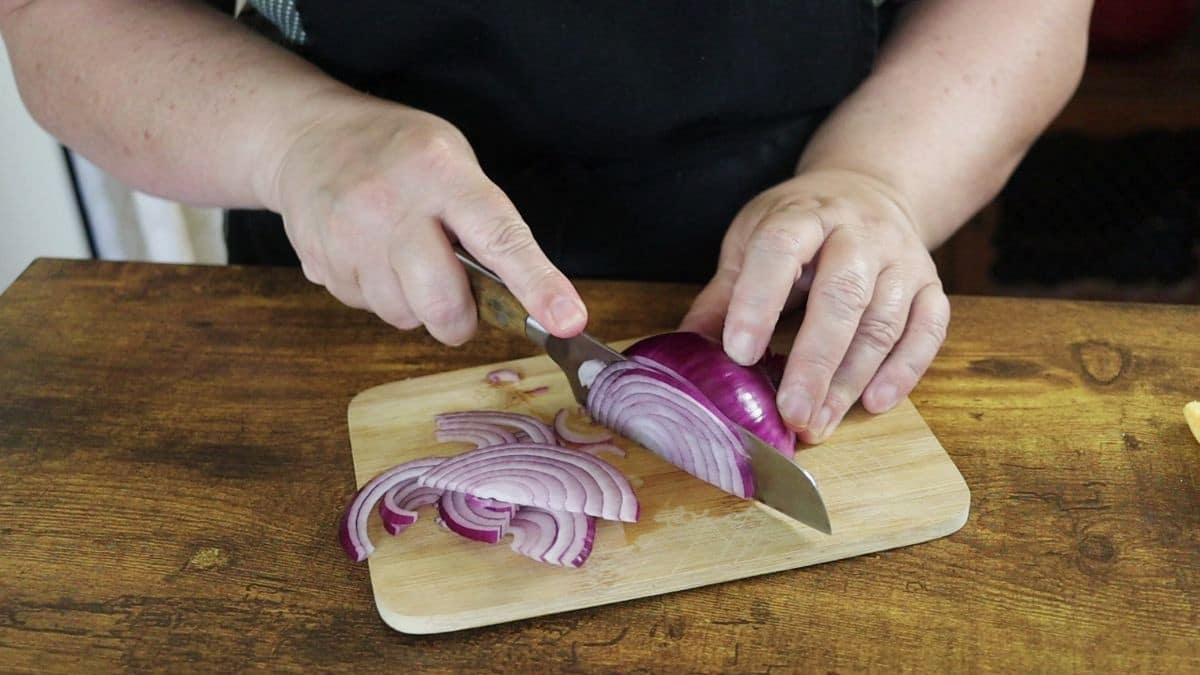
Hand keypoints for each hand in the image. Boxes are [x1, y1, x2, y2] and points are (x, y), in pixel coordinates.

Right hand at [260, 94, 586, 343]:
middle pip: (441, 301)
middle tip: (460, 302)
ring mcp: (347, 237)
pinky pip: (367, 309)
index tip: (567, 322)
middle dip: (459, 319)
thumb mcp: (454, 162)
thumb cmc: (399, 153)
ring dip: (415, 304)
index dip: (537, 285)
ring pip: (402, 315)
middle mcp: (390, 205)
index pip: (499, 237)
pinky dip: (381, 294)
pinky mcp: (320, 265)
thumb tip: (525, 297)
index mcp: (440, 173)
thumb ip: (486, 223)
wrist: (307, 136)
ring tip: (404, 258)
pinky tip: (372, 256)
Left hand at [680, 168, 950, 443]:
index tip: (738, 353)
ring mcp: (901, 258)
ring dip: (850, 381)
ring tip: (818, 423)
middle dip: (814, 362)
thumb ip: (725, 295)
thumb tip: (686, 350)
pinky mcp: (930, 285)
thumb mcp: (752, 242)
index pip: (780, 251)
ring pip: (883, 322)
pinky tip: (875, 403)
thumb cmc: (800, 225)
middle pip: (842, 297)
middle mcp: (859, 233)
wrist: (869, 190)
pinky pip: (927, 330)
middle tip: (791, 413)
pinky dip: (904, 370)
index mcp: (803, 214)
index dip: (758, 302)